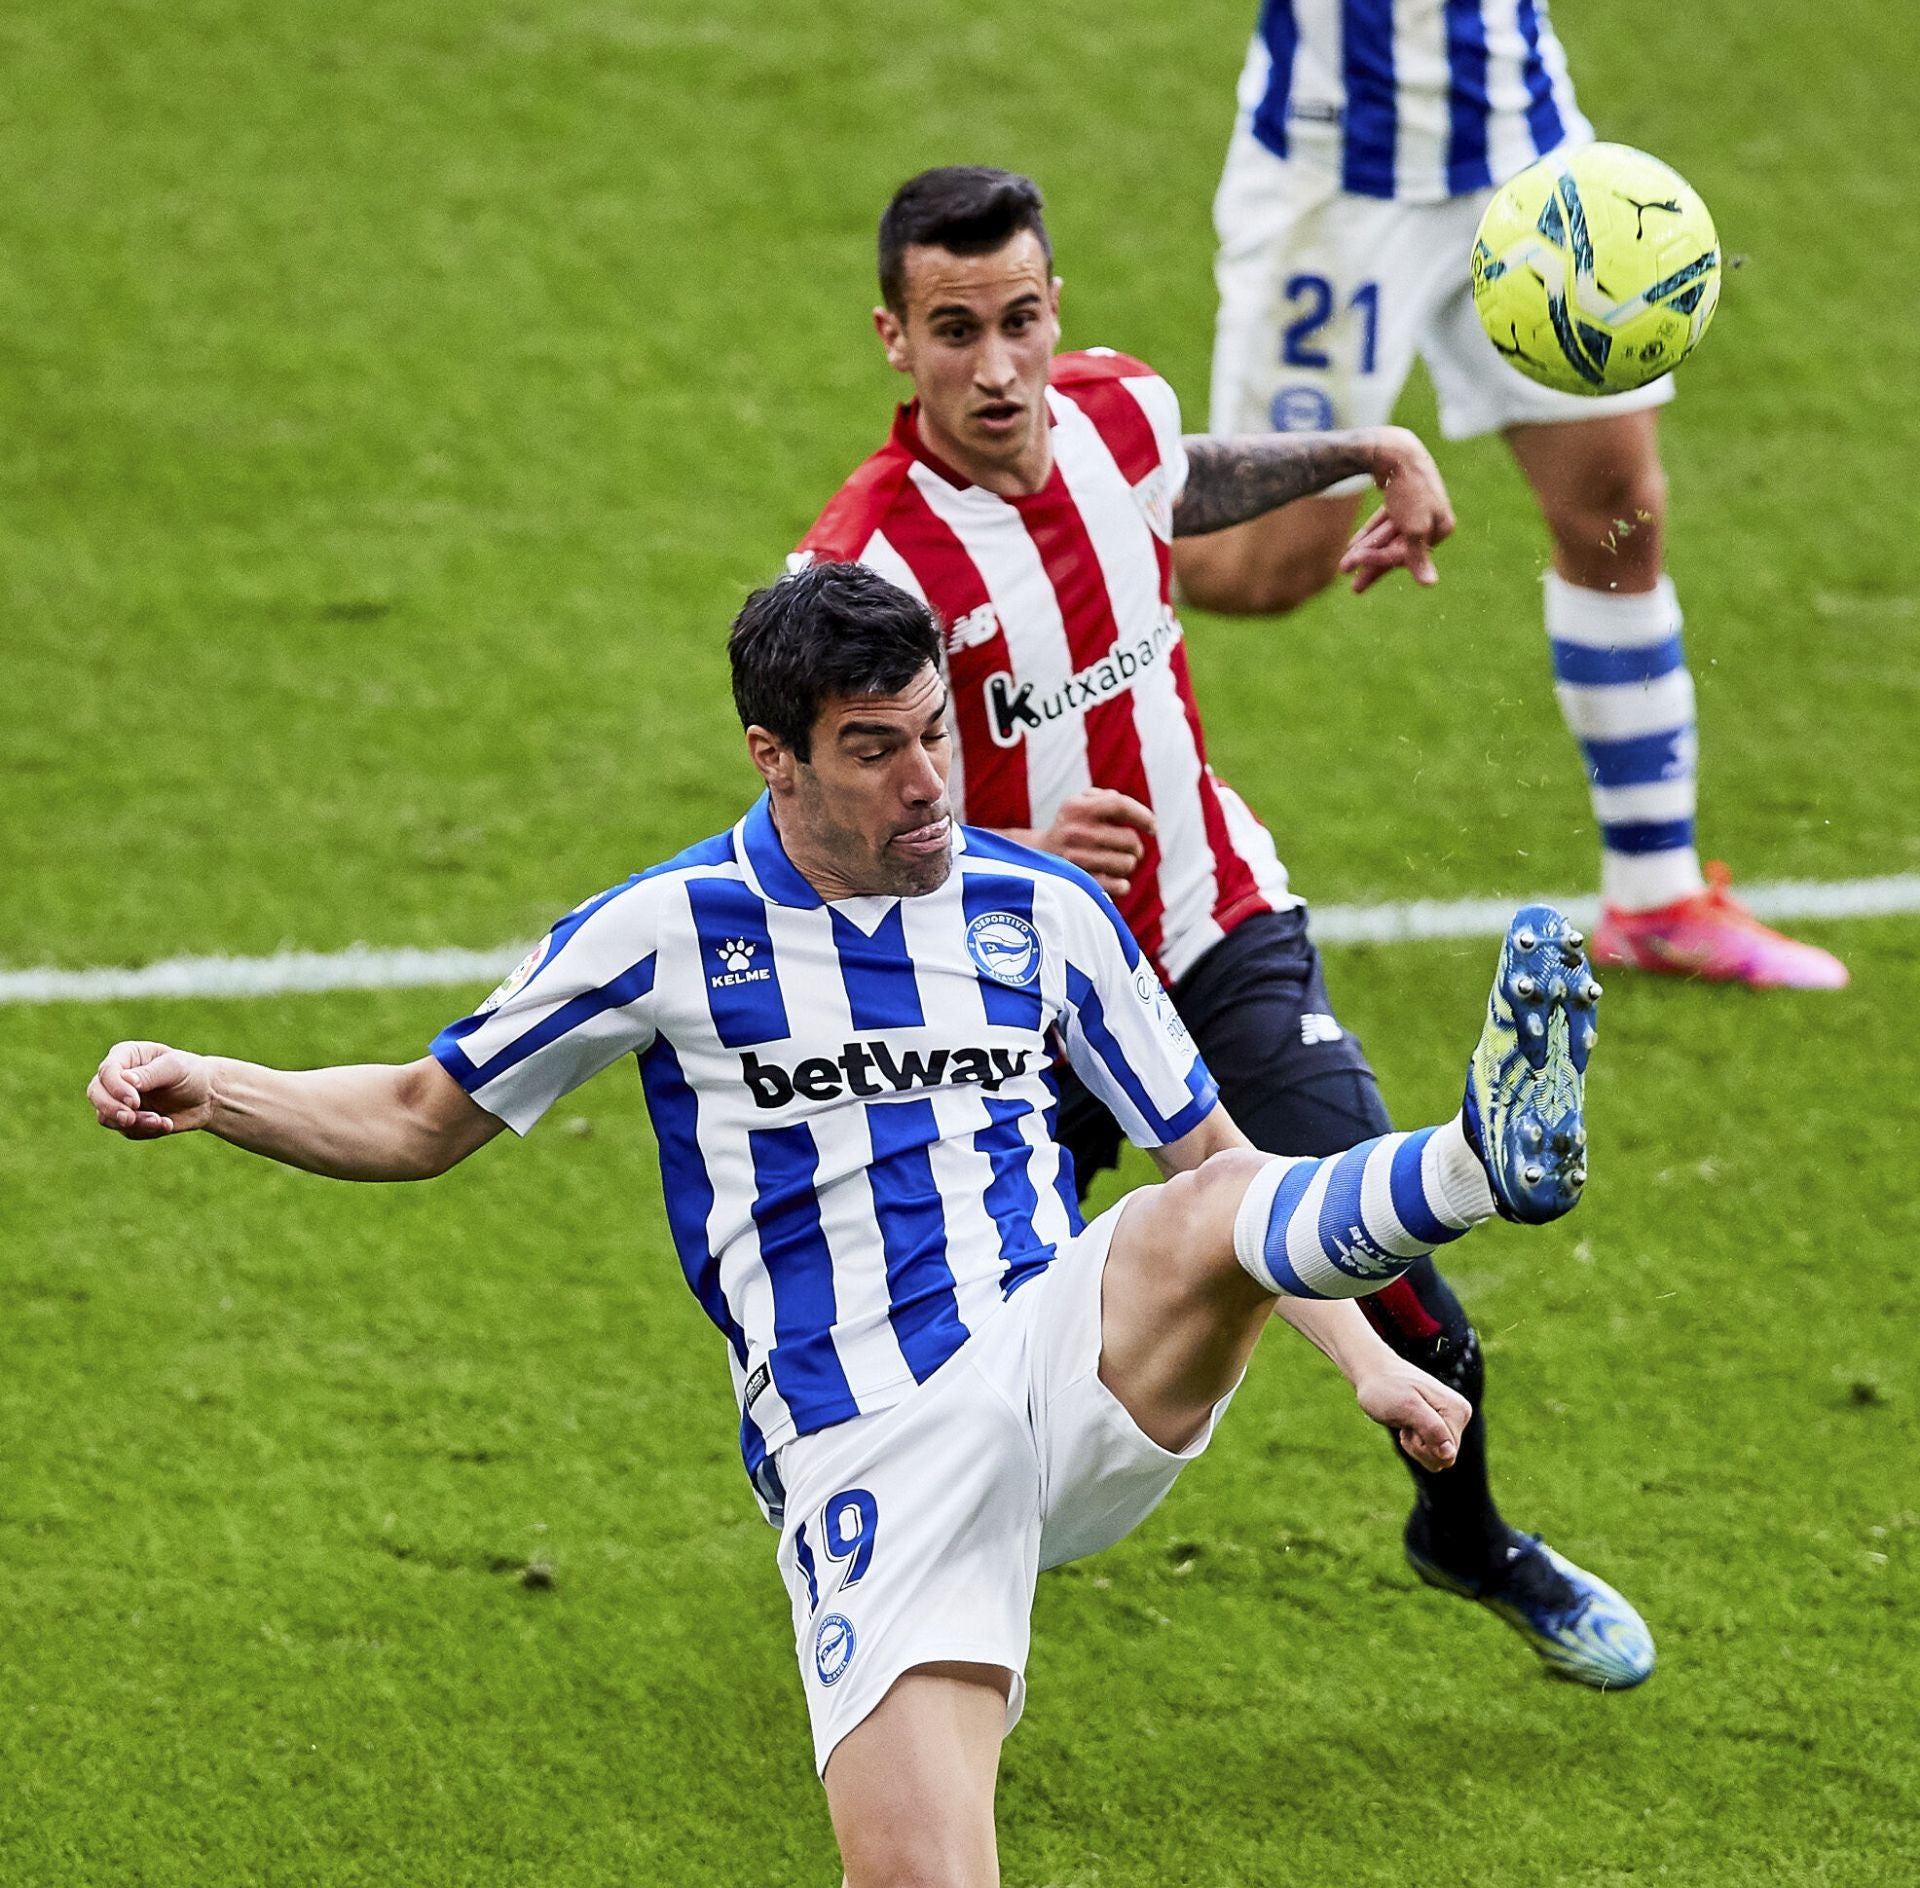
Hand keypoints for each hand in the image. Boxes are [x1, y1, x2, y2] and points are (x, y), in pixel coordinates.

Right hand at [88, 1041, 214, 1138]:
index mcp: (126, 1056)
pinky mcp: (128, 1120)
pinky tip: (167, 1124)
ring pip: (107, 1116)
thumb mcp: (175, 1068)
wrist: (208, 1096)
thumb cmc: (191, 1073)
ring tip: (161, 1121)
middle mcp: (117, 1077)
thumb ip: (151, 1074)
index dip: (116, 1088)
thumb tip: (125, 1079)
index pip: (107, 1071)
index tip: (134, 1101)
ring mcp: (119, 1100)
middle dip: (111, 1109)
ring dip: (133, 1123)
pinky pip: (126, 1130)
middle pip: (96, 1094)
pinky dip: (145, 1131)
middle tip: (130, 1118)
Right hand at [1026, 790, 1156, 896]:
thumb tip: (1137, 813)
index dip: (1142, 815)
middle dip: (1135, 846)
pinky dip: (1123, 884)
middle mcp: (1075, 831)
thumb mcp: (1078, 802)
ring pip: (1127, 864)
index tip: (1152, 827)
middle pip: (1129, 840)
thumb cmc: (1068, 826)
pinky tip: (1118, 881)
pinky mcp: (1078, 882)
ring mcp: (1075, 859)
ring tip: (1116, 862)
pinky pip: (1117, 886)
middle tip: (1128, 848)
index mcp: (1077, 808)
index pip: (1119, 805)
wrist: (1035, 857)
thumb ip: (1106, 797)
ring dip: (1127, 864)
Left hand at [1337, 427, 1455, 593]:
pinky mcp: (1402, 496)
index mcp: (1441, 527)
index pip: (1407, 554)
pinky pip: (1386, 521)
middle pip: (1398, 549)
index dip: (1379, 561)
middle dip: (1372, 565)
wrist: (1394, 448)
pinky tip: (1354, 546)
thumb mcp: (1413, 527)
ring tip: (1345, 568)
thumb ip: (1417, 557)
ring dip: (1367, 550)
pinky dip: (1370, 533)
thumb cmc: (1409, 488)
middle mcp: (1432, 518)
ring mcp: (1417, 507)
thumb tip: (1429, 584)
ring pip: (1389, 536)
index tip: (1352, 564)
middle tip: (1353, 589)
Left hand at [1353, 1356, 1470, 1472]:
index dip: (1422, 1446)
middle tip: (1404, 1421)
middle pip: (1445, 1458)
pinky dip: (1415, 1443)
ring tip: (1405, 1421)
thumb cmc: (1386, 1388)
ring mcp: (1451, 1420)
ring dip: (1416, 1446)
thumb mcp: (1405, 1408)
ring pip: (1438, 1457)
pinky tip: (1407, 1424)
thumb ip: (1431, 1429)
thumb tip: (1450, 1454)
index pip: (1448, 1454)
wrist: (1374, 1372)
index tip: (1408, 1421)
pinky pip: (1432, 1451)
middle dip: (1419, 1447)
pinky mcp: (1441, 1424)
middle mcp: (1460, 1415)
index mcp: (1457, 1410)